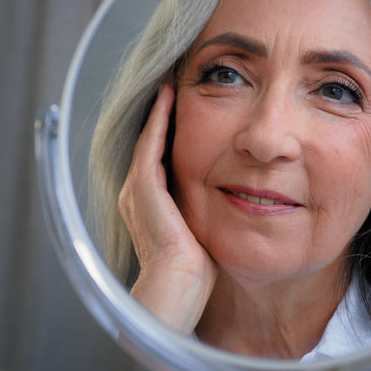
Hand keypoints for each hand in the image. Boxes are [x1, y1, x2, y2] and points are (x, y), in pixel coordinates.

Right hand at [118, 84, 216, 333]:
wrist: (176, 289)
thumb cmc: (194, 274)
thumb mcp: (203, 234)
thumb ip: (208, 214)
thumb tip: (236, 203)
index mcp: (147, 208)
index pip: (158, 160)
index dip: (169, 134)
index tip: (184, 111)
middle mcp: (135, 195)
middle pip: (148, 144)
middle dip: (162, 116)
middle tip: (175, 85)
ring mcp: (135, 189)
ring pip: (147, 138)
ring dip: (159, 109)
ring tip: (172, 82)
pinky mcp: (142, 186)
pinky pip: (150, 142)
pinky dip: (158, 117)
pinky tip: (170, 95)